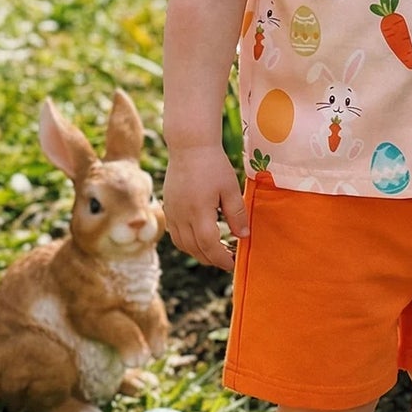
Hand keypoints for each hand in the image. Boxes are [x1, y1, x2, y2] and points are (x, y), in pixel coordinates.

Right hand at [163, 143, 248, 269]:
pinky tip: (201, 239)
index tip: (232, 264)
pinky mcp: (168, 208)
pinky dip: (188, 243)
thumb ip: (236, 214)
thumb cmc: (213, 165)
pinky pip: (176, 235)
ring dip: (199, 253)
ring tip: (216, 251)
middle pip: (195, 249)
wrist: (189, 147)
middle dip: (212, 259)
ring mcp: (172, 213)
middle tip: (228, 260)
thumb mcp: (230, 189)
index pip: (209, 245)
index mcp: (199, 211)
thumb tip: (243, 236)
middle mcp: (182, 216)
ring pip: (183, 245)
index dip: (221, 258)